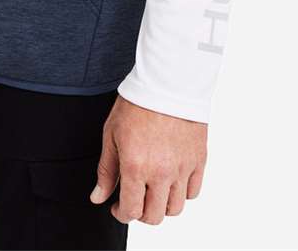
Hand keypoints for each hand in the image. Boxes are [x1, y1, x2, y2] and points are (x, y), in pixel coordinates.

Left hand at [89, 95, 206, 225]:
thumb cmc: (136, 104)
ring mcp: (182, 168)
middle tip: (134, 199)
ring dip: (162, 205)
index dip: (122, 214)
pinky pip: (193, 192)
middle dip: (141, 213)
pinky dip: (182, 192)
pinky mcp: (199, 160)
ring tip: (153, 190)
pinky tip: (171, 179)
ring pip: (175, 209)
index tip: (118, 207)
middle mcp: (161, 172)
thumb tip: (98, 198)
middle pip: (154, 216)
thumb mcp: (111, 134)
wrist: (167, 81)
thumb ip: (106, 170)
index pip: (131, 211)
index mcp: (135, 166)